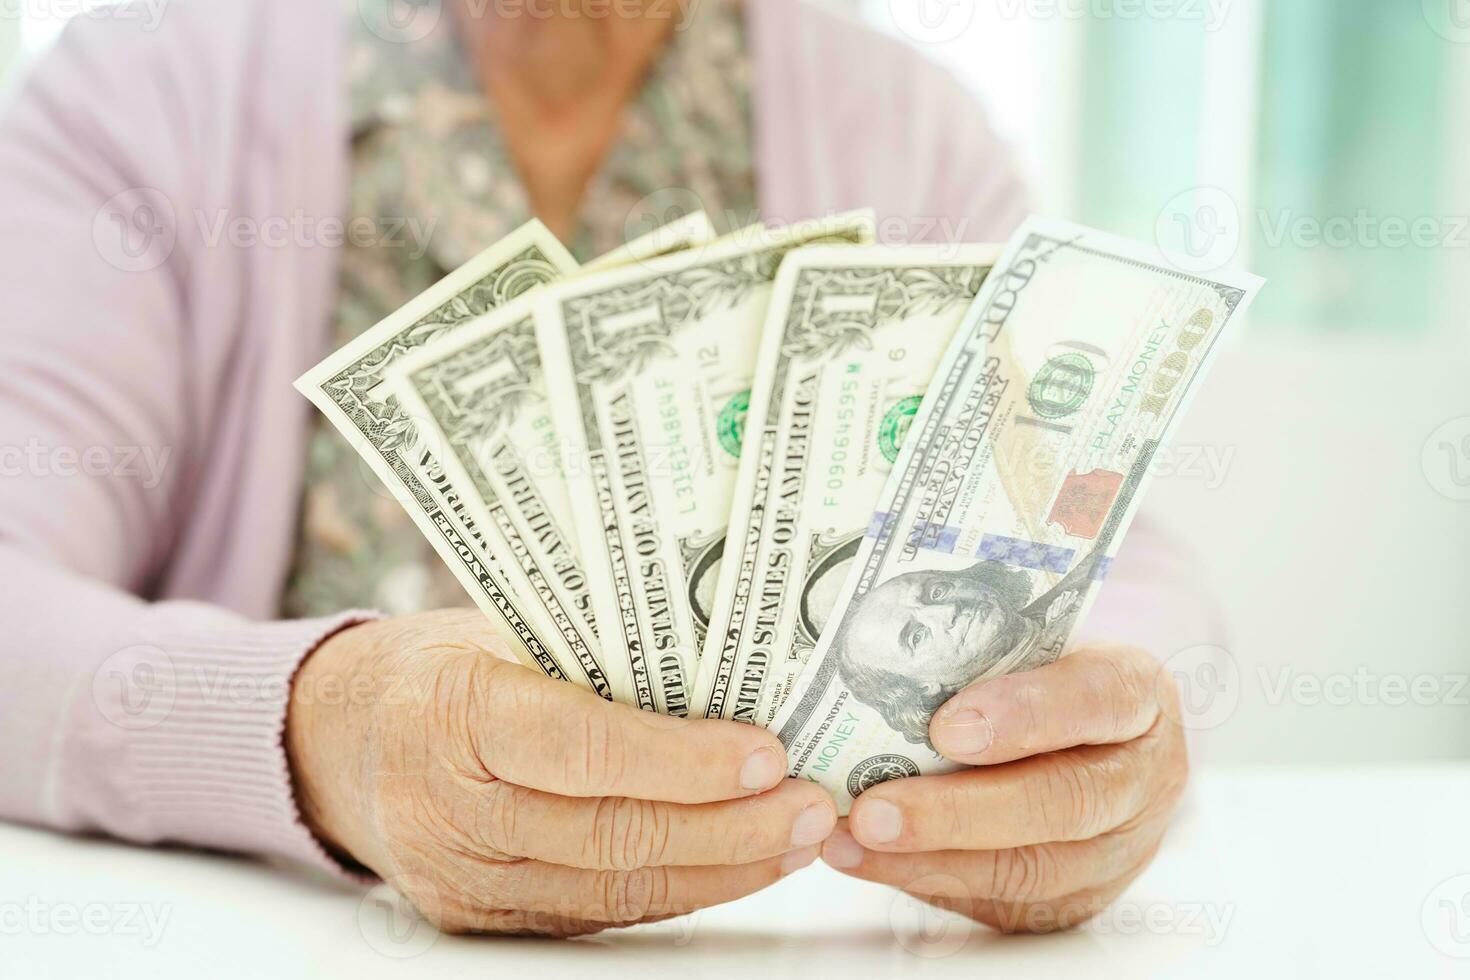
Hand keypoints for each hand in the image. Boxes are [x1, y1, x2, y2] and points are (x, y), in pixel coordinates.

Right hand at [286, 611, 835, 935]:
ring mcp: (459, 874)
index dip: (682, 758)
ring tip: (796, 838)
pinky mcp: (477, 915)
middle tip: (811, 807)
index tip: (766, 754)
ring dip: (721, 868)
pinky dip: (675, 888)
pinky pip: (595, 910)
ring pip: (613, 888)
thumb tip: (738, 672)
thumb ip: (601, 656)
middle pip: (609, 835)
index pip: (582, 746)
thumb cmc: (440, 665)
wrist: (339, 737)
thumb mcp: (505, 631)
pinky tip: (733, 863)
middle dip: (729, 828)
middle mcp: (445, 805)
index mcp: (450, 710)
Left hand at [820, 645, 1187, 932]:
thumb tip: (867, 625)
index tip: (947, 724)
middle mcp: (1143, 776)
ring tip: (849, 837)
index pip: (1099, 698)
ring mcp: (1118, 849)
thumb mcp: (1030, 645)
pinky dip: (923, 879)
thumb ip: (979, 644)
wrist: (1090, 742)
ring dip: (928, 856)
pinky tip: (862, 858)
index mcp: (1138, 693)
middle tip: (874, 808)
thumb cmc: (1036, 676)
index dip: (1026, 714)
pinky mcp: (1076, 897)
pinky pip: (1000, 900)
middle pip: (1065, 802)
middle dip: (960, 812)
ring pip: (1030, 867)